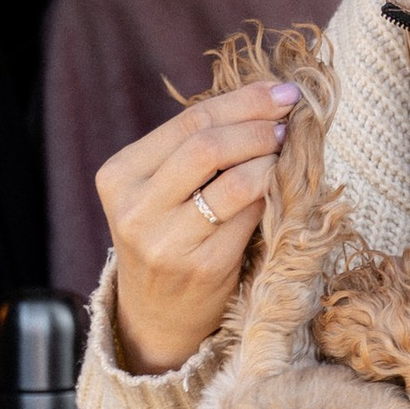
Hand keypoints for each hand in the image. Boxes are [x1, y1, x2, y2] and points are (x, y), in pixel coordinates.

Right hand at [96, 78, 300, 374]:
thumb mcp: (159, 192)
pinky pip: (250, 217)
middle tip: (290, 121)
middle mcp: (136, 208)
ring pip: (234, 180)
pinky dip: (273, 194)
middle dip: (258, 125)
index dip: (242, 102)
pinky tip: (284, 186)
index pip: (188, 122)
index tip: (283, 91)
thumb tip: (265, 100)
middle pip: (208, 145)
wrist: (157, 317)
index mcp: (119, 176)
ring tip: (286, 152)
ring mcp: (167, 241)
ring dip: (270, 159)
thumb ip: (193, 150)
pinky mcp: (203, 267)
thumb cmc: (168, 240)